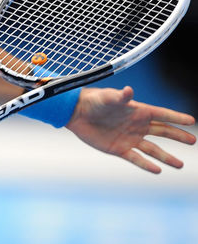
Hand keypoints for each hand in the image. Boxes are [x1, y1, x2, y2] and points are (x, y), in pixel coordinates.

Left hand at [66, 86, 196, 172]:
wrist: (76, 113)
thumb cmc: (93, 101)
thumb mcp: (107, 98)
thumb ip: (120, 97)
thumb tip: (129, 91)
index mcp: (138, 111)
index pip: (162, 115)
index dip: (176, 118)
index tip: (191, 121)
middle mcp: (137, 125)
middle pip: (163, 132)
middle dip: (178, 136)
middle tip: (192, 141)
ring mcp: (129, 138)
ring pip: (153, 149)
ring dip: (166, 157)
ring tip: (180, 165)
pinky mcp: (119, 149)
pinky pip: (136, 159)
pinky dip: (146, 165)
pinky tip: (158, 170)